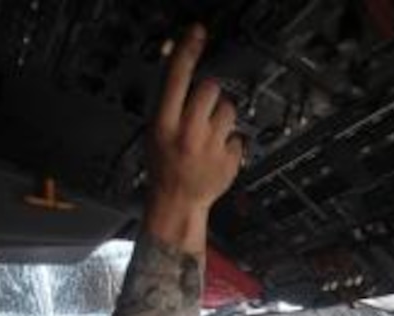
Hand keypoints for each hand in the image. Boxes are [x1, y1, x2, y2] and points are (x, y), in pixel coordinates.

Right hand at [143, 24, 242, 257]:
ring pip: (229, 109)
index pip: (176, 78)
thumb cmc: (165, 166)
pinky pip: (238, 135)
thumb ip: (169, 103)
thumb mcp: (155, 132)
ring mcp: (211, 148)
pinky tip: (217, 152)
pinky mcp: (230, 160)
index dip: (187, 51)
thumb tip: (182, 69)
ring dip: (222, 116)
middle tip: (202, 109)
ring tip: (209, 134)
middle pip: (210, 88)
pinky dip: (231, 141)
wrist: (177, 203)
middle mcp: (188, 134)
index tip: (198, 33)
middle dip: (209, 93)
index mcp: (164, 125)